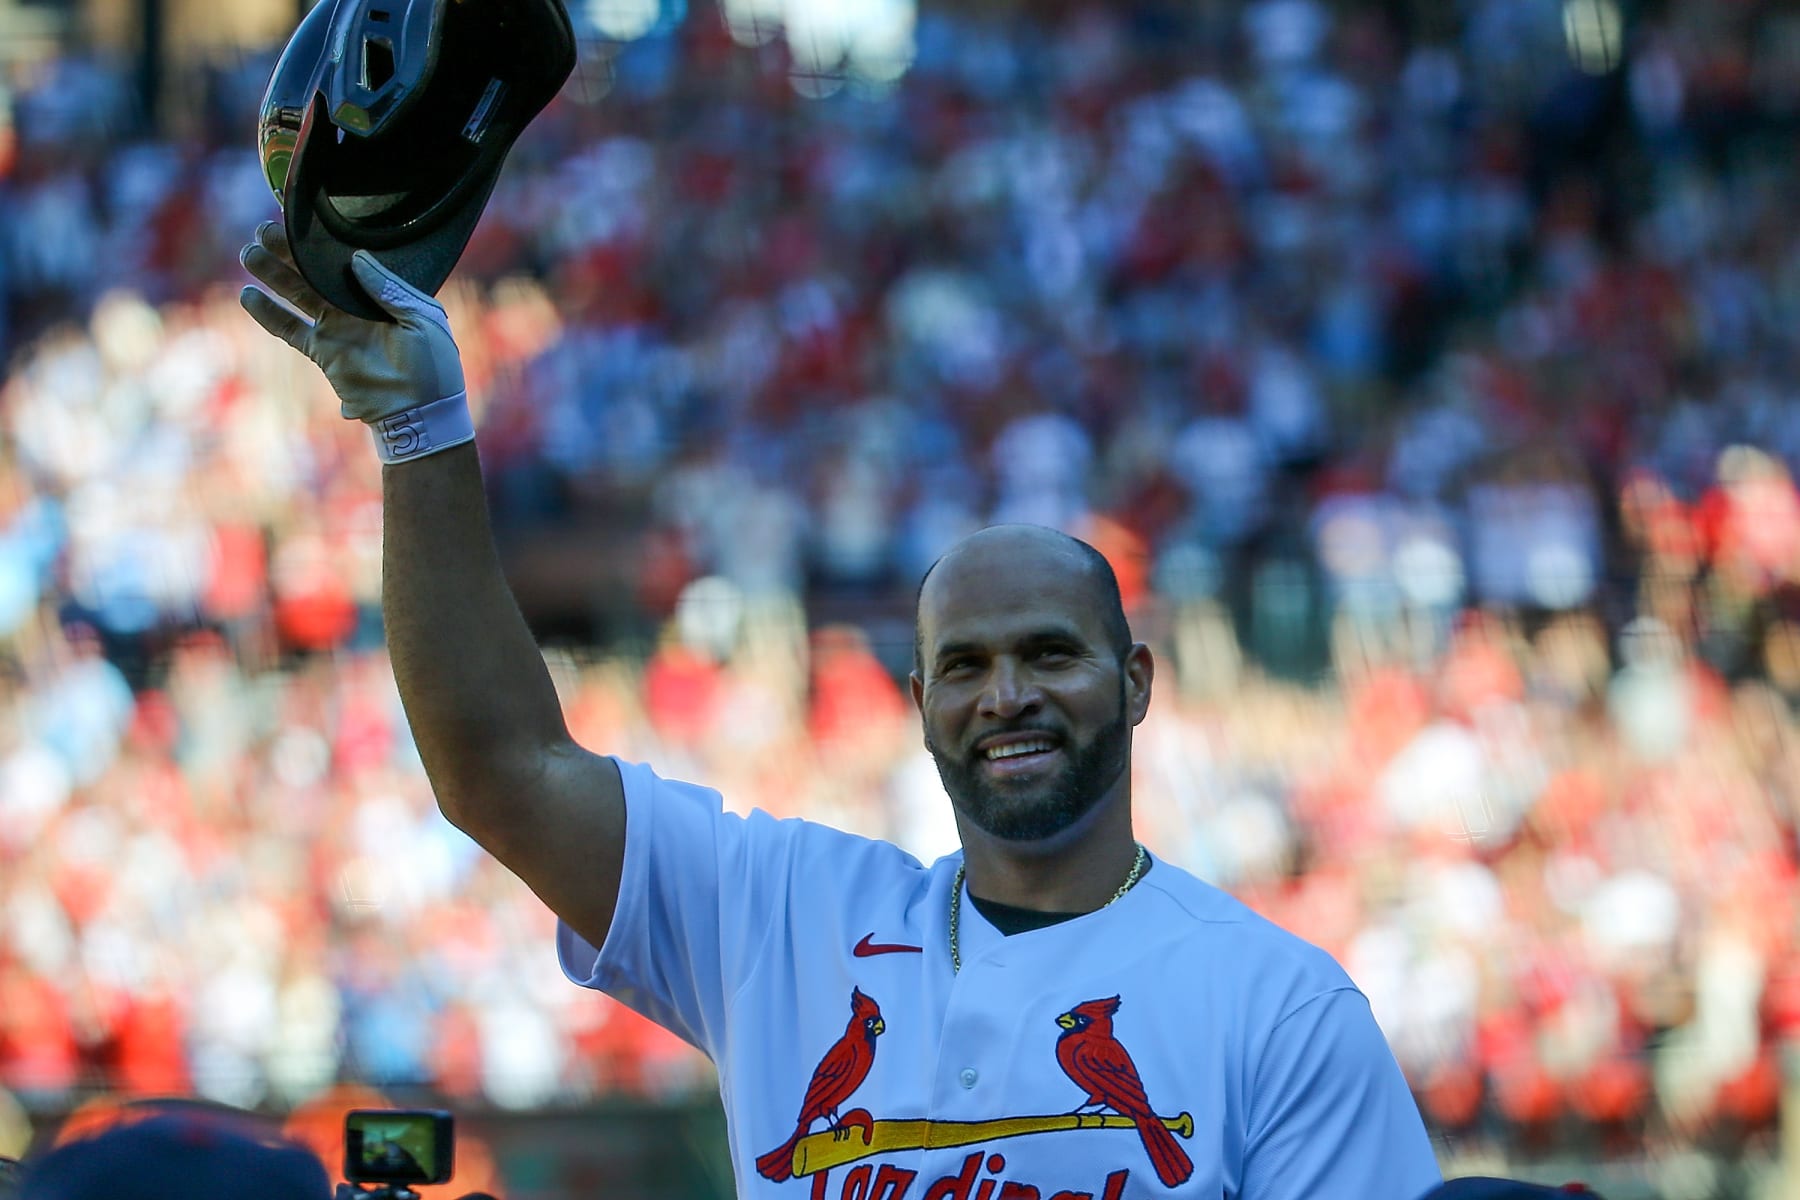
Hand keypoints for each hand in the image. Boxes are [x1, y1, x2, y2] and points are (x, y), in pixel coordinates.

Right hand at [238, 221, 465, 423]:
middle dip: (291, 251)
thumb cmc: (433, 366)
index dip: (326, 241)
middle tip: (265, 229)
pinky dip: (269, 314)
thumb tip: (356, 257)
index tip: (304, 219)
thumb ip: (388, 288)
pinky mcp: (323, 351)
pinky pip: (291, 329)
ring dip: (274, 274)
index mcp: (383, 293)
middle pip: (316, 272)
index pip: (349, 259)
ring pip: (299, 294)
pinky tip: (248, 295)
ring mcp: (338, 327)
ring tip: (250, 253)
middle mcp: (356, 306)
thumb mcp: (422, 320)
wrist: (421, 411)